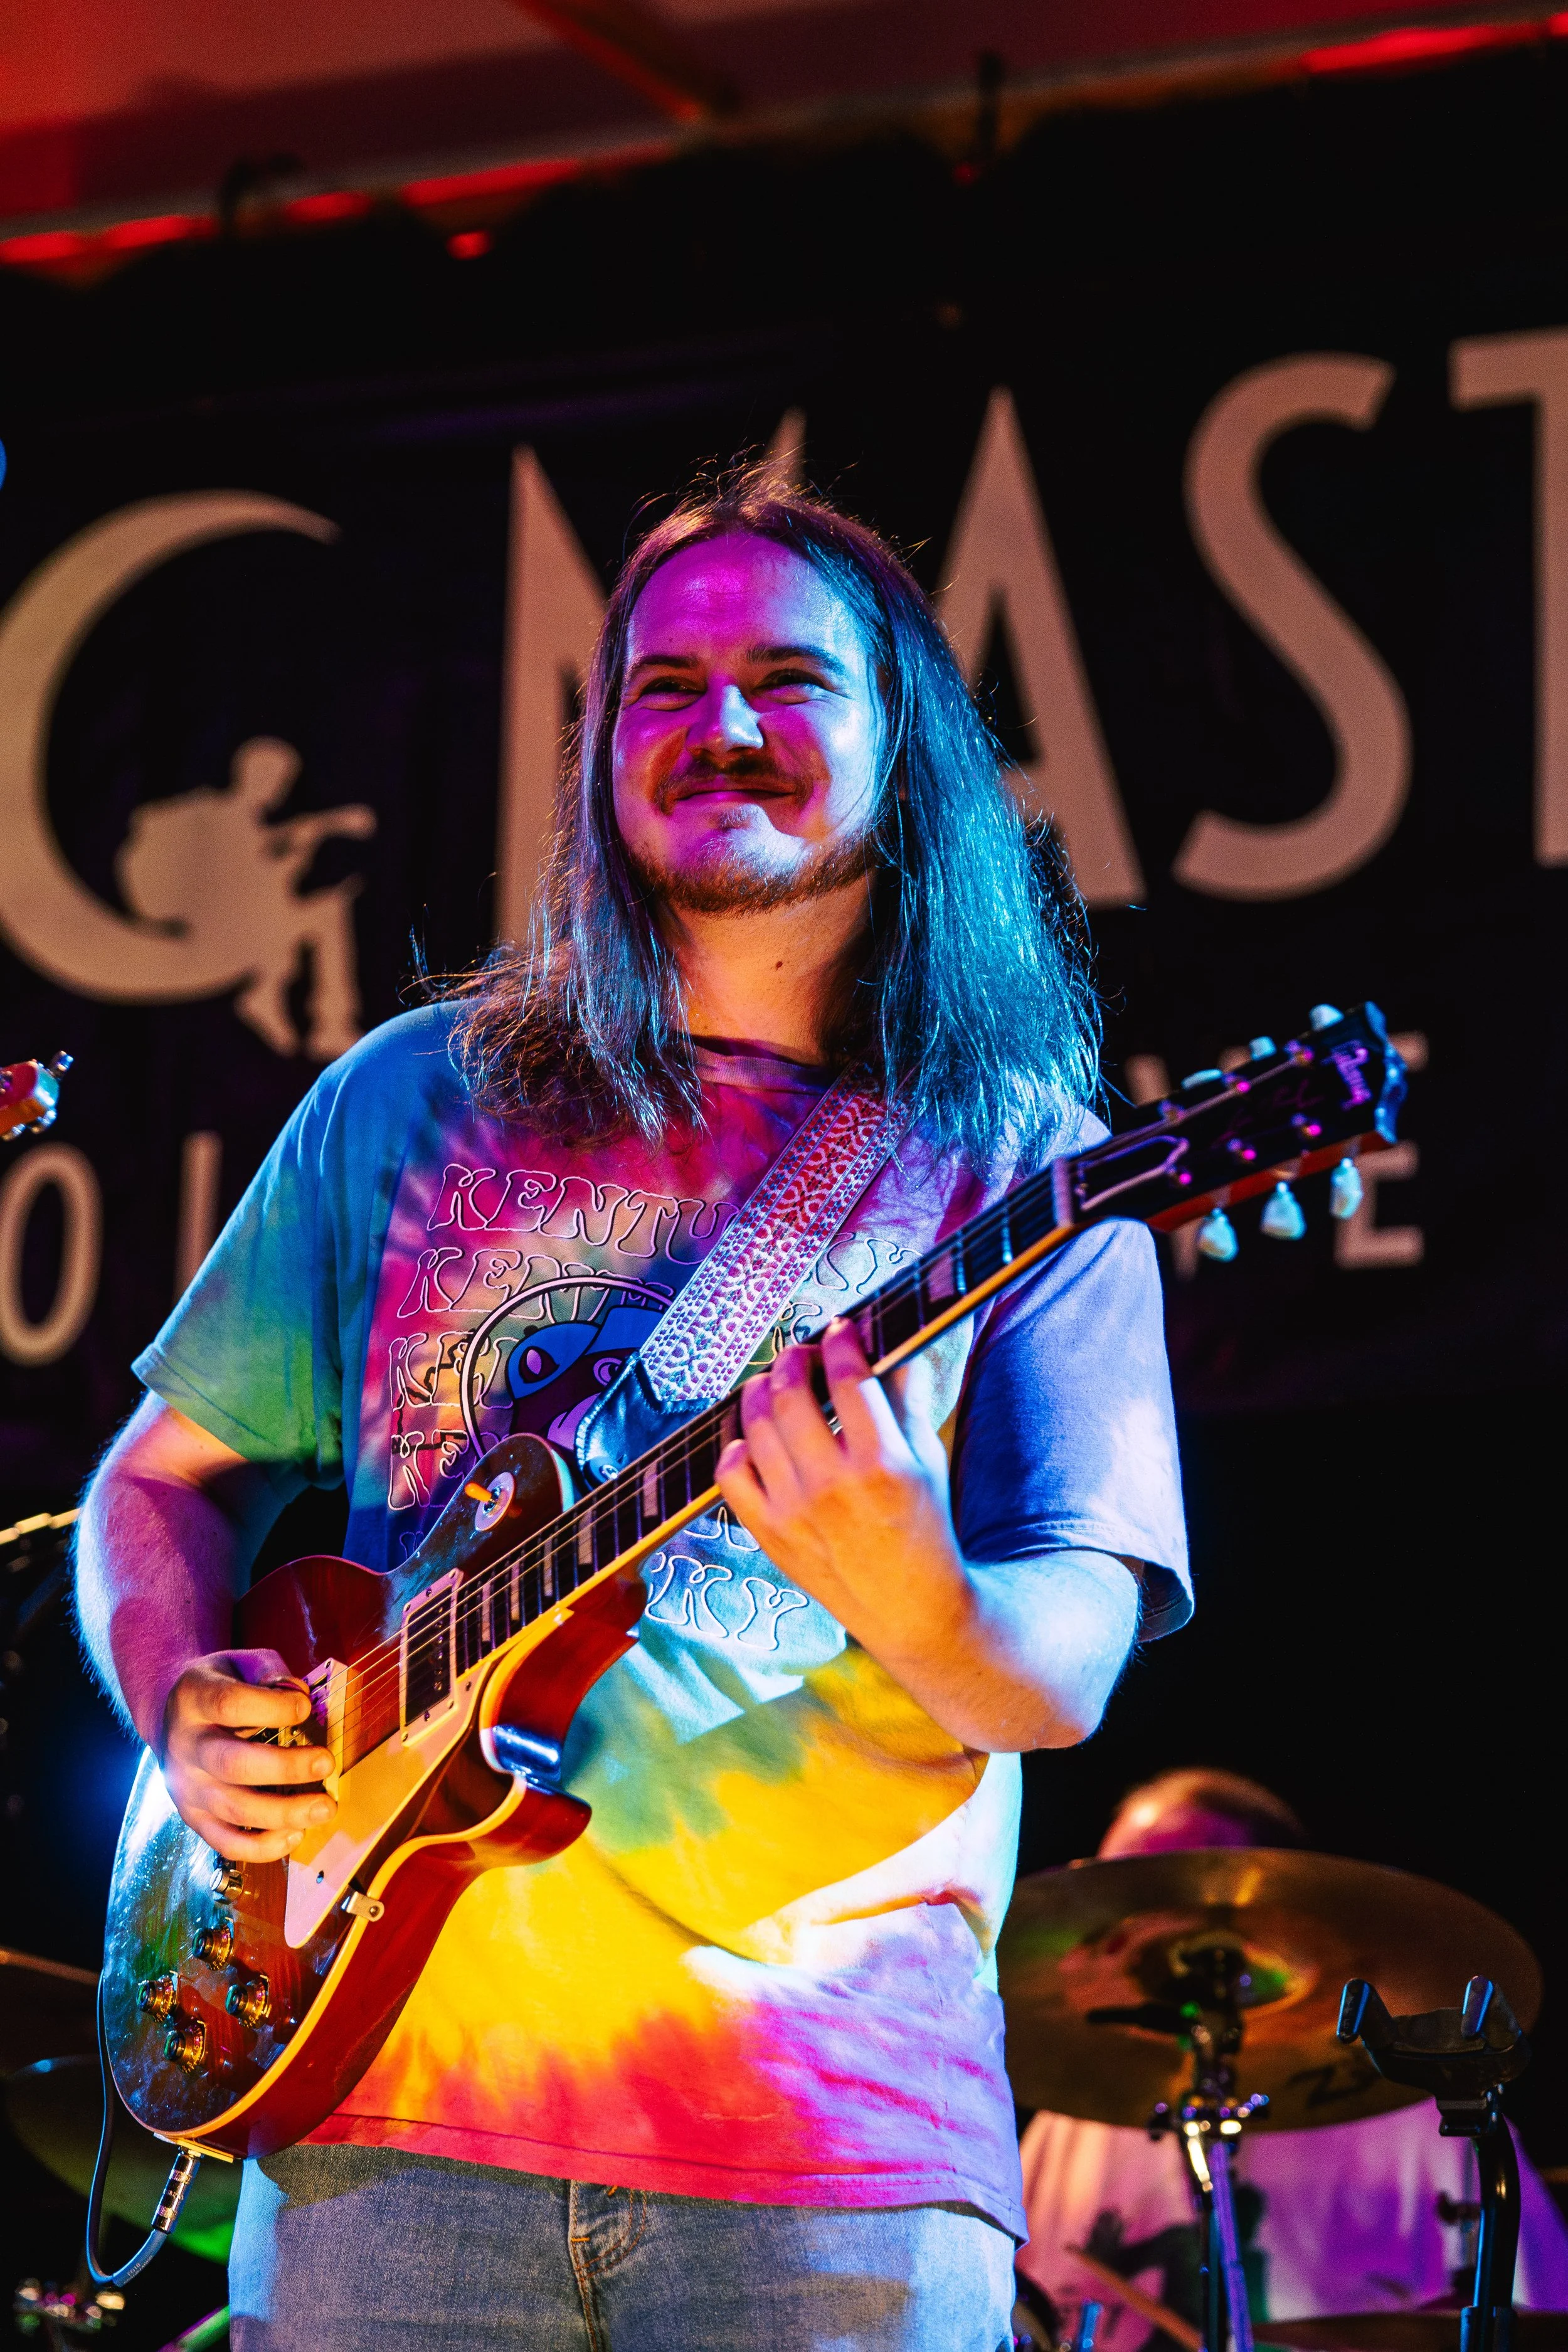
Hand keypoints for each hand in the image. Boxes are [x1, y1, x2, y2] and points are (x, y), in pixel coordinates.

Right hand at [159, 1648, 336, 1861]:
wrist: (174, 1717)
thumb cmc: (222, 1686)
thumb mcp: (240, 1663)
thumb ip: (269, 1672)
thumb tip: (299, 1697)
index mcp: (194, 1699)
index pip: (230, 1704)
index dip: (273, 1707)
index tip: (305, 1707)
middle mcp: (184, 1746)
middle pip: (234, 1764)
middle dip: (285, 1768)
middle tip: (326, 1763)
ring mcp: (186, 1787)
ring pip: (234, 1810)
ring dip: (284, 1813)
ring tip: (325, 1807)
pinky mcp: (194, 1818)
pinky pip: (226, 1843)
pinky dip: (262, 1847)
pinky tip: (296, 1834)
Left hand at [715, 1316, 970, 1652]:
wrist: (912, 1609)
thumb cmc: (925, 1527)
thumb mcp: (929, 1459)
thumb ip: (907, 1397)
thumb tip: (894, 1341)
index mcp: (884, 1462)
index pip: (847, 1377)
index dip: (839, 1341)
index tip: (839, 1330)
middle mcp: (834, 1484)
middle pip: (791, 1393)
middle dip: (793, 1358)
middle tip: (802, 1354)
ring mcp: (795, 1511)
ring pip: (755, 1426)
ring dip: (761, 1390)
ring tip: (775, 1384)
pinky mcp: (769, 1534)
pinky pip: (730, 1474)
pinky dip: (736, 1446)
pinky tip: (754, 1438)